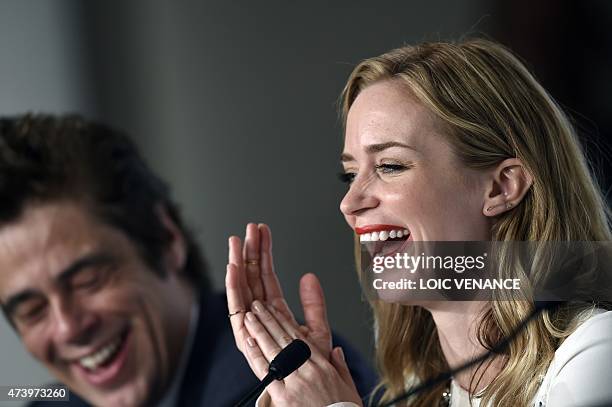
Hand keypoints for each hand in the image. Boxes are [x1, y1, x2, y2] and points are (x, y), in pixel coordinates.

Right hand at [226, 223, 331, 357]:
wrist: (310, 392)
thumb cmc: (312, 367)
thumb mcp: (317, 331)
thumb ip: (314, 304)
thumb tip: (309, 276)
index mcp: (276, 310)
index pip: (267, 275)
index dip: (264, 252)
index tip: (262, 231)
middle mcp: (260, 315)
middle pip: (252, 277)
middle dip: (249, 251)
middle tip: (248, 228)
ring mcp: (251, 325)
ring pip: (242, 288)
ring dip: (239, 264)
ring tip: (237, 241)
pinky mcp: (245, 338)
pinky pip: (237, 309)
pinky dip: (234, 289)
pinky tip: (233, 269)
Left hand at [243, 301, 362, 405]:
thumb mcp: (349, 388)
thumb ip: (341, 367)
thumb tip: (336, 350)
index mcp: (323, 366)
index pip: (300, 338)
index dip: (285, 322)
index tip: (275, 310)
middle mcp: (309, 370)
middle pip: (285, 339)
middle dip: (269, 320)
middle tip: (257, 306)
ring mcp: (296, 382)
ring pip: (274, 351)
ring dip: (260, 331)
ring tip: (250, 317)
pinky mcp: (285, 397)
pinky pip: (267, 373)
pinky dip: (257, 356)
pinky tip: (249, 343)